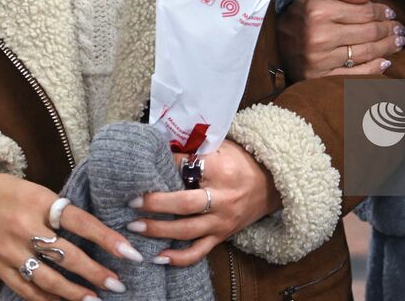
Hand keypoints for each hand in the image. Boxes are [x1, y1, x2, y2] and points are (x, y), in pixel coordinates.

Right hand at [0, 168, 139, 299]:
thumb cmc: (6, 192)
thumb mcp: (37, 191)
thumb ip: (61, 212)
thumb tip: (95, 232)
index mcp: (40, 203)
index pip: (82, 223)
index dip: (108, 239)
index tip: (130, 253)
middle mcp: (25, 228)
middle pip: (67, 256)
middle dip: (96, 273)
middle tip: (118, 284)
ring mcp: (10, 251)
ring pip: (48, 279)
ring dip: (74, 293)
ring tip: (96, 300)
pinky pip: (26, 290)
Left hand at [129, 139, 281, 264]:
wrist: (272, 185)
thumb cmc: (242, 161)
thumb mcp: (222, 147)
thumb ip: (194, 148)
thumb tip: (159, 146)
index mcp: (222, 170)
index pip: (186, 166)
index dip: (164, 165)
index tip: (144, 164)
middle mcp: (222, 197)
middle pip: (184, 203)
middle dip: (156, 203)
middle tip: (132, 202)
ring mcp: (222, 220)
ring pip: (187, 230)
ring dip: (158, 230)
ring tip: (134, 226)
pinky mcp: (222, 236)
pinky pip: (198, 252)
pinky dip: (178, 258)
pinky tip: (157, 257)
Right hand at [278, 0, 404, 79]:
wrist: (276, 39)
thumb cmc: (302, 12)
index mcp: (318, 12)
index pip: (363, 12)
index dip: (381, 12)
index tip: (391, 14)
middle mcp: (318, 36)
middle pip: (367, 33)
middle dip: (388, 30)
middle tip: (400, 29)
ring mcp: (318, 60)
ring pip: (364, 53)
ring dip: (386, 48)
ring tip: (398, 42)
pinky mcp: (318, 77)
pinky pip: (354, 74)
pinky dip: (374, 69)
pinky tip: (385, 62)